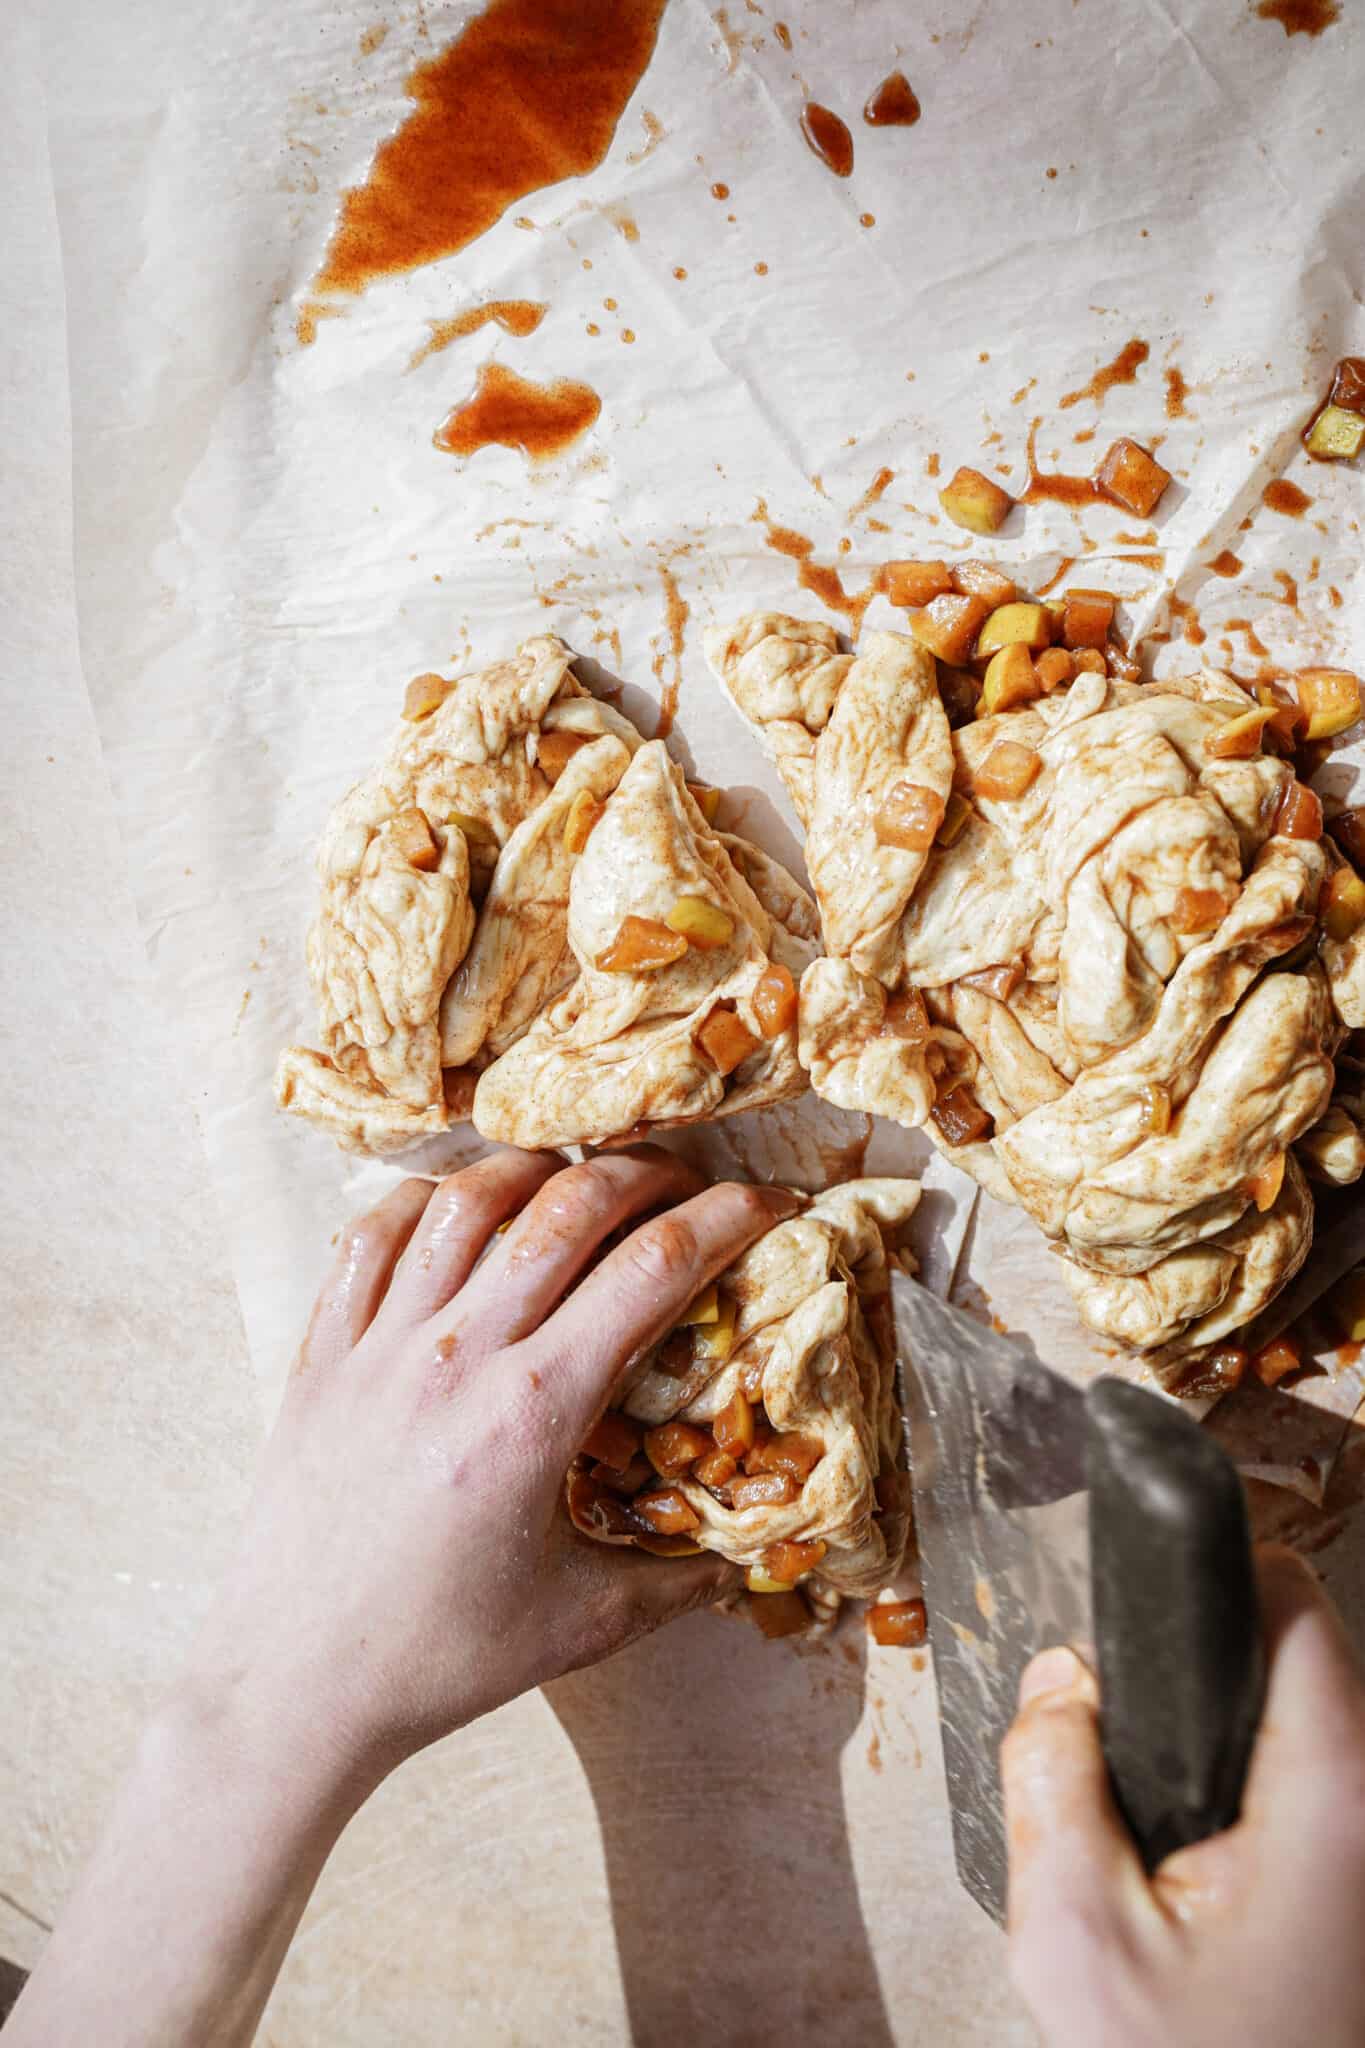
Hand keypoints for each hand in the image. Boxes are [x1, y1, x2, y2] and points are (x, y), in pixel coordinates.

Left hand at [9, 1147, 799, 2047]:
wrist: (293, 1681)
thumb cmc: (437, 1659)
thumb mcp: (580, 1626)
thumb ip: (677, 1581)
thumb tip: (748, 1554)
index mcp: (535, 1412)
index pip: (654, 1269)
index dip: (728, 1218)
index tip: (771, 1205)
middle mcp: (459, 1355)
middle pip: (569, 1207)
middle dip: (648, 1175)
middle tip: (686, 1185)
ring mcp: (381, 1344)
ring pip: (468, 1200)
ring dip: (539, 1170)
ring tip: (579, 1178)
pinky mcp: (322, 1351)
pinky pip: (374, 1236)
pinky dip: (427, 1200)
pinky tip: (461, 1206)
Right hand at [1002, 1545, 1364, 2047]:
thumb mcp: (1074, 1937)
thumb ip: (1050, 1777)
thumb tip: (1062, 1682)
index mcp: (1331, 1797)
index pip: (1294, 1601)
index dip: (1213, 1572)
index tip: (1142, 1600)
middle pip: (1292, 1656)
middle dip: (1191, 1679)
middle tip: (1122, 1756)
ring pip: (1297, 1725)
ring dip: (1217, 1746)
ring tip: (1156, 1834)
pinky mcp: (1356, 1884)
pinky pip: (1302, 1791)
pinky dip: (1242, 1798)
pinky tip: (1194, 1873)